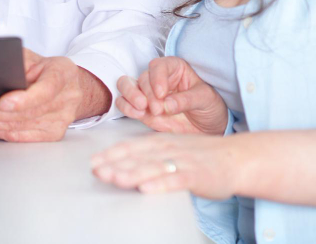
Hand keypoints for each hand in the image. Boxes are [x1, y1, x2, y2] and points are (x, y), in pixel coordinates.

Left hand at [0, 49, 108, 141]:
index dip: (24, 99)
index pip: (46, 89)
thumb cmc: (45, 69)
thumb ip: (16, 60)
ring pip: (22, 127)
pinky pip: (23, 137)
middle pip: (29, 112)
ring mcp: (61, 119)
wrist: (69, 86)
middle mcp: (66, 98)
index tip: (2, 103)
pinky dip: (1, 132)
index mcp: (63, 73)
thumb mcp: (33, 56)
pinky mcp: (53, 133)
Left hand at [91, 133, 243, 199]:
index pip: (130, 146)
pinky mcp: (197, 175)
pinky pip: (176, 180)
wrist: (236, 158)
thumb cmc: (200, 155)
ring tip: (114, 179)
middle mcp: (167, 149)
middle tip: (96, 171)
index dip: (110, 154)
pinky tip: (147, 189)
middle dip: (115, 164)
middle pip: (137, 157)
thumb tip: (119, 163)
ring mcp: (182, 161)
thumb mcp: (170, 147)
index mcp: (159, 141)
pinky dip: (161, 184)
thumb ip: (148, 153)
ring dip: (131, 173)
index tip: (93, 162)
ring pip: (152, 167)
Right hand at [117, 57, 227, 135]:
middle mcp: (157, 78)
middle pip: (142, 78)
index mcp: (174, 69)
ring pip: (126, 85)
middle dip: (148, 94)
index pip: (158, 66)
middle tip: (158, 109)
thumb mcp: (205, 100)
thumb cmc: (209, 108)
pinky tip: (137, 114)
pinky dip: (126, 106)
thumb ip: (186, 100)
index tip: (161, 94)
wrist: (208, 128)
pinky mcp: (140, 108)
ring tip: (141, 109)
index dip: (157, 78)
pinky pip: (124, 102)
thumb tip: (165, 105)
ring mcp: (147, 93)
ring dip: (130, 95)